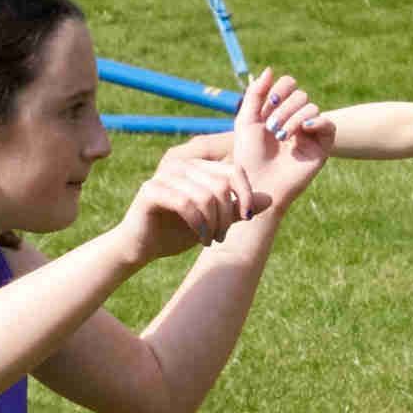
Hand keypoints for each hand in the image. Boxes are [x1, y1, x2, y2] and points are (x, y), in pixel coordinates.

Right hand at [115, 144, 266, 265]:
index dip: (246, 194)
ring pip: (206, 195)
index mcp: (198, 167)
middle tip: (222, 236)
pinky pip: (186, 203)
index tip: (247, 218)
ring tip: (211, 240)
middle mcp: (182, 165)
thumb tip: (270, 199)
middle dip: (227, 215)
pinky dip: (199, 224)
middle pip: (222, 184)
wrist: (142, 246)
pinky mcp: (151, 190)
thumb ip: (238, 209)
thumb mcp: (214, 221)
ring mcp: (165, 175)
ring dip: (214, 223)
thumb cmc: (177, 232)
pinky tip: (200, 239)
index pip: (234, 170)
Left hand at [231, 65, 334, 213]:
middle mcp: (296, 120)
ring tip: (282, 137)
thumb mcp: (246, 121)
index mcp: (279, 111)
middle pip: (300, 95)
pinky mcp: (321, 148)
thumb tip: (270, 69)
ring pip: (312, 108)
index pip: (289, 85)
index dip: (280, 88)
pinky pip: (328, 124)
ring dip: (293, 119)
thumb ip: (255, 94)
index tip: (267, 105)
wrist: (258, 184)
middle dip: (284, 108)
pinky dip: (317, 122)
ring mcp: (309, 134)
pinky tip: (304, 130)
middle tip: (272, 128)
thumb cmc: (249, 157)